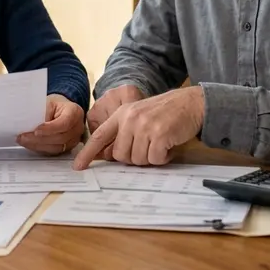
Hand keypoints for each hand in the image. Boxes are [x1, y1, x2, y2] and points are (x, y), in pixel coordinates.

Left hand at [17, 94, 84, 155]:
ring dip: (38, 145)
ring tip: (24, 140)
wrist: (60, 110)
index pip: (64, 123)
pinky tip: (30, 144)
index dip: (50, 129)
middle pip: (60, 138)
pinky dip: (40, 148)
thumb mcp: (49, 103)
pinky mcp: (67, 148)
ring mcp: (74, 139)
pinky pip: (53, 151)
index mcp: (75, 112)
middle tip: (24, 137)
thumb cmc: (54, 105)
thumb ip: (43, 112)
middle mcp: (77, 127)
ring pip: (56, 147)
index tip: (36, 131)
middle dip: (40, 139)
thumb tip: (30, 122)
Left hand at [72, 86, 204, 169]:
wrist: (192, 103)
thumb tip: (108, 155)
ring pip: (138, 160)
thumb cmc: (166, 112)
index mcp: (122, 114)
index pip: (99, 136)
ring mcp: (144, 126)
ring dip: (151, 157)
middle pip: (120, 155)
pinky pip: (155, 160)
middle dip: (134, 157)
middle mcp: (130, 119)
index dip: (87, 153)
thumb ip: (123, 132)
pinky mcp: (159, 135)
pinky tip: (169, 145)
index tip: (78, 167)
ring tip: (160, 143)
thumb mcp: (139, 116)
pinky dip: (163, 158)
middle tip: (148, 147)